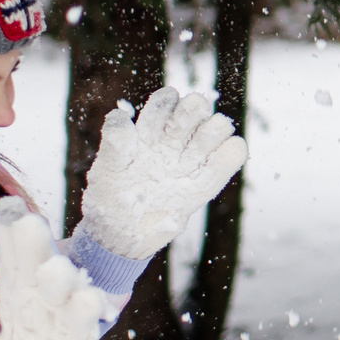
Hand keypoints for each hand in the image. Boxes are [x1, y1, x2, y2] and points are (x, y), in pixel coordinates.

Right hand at [0, 198, 115, 339]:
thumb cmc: (33, 306)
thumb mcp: (18, 276)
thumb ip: (12, 242)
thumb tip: (9, 204)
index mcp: (19, 278)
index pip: (11, 251)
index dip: (9, 231)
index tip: (10, 206)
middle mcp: (35, 294)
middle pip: (32, 268)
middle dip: (30, 246)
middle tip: (29, 223)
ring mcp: (56, 313)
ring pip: (57, 294)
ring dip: (57, 280)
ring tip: (56, 265)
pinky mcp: (79, 331)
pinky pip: (84, 321)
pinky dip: (87, 311)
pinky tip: (93, 299)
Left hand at [78, 86, 247, 259]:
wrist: (121, 237)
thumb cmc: (108, 201)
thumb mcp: (105, 171)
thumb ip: (114, 144)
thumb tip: (119, 116)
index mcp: (146, 135)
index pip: (163, 104)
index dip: (167, 102)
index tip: (166, 108)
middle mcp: (171, 143)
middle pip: (192, 110)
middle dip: (194, 110)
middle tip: (188, 122)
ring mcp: (189, 163)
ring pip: (214, 130)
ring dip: (215, 128)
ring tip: (207, 139)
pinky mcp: (204, 185)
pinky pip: (228, 160)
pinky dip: (234, 151)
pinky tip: (230, 149)